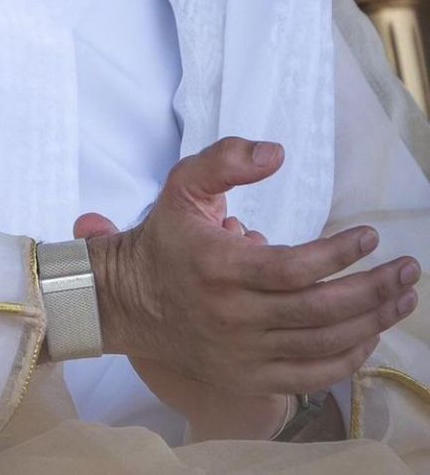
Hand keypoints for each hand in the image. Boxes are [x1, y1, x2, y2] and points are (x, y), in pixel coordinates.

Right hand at [82, 137, 420, 396]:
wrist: (129, 303)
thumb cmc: (165, 238)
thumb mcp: (184, 184)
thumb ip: (227, 158)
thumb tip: (277, 152)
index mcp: (220, 267)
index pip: (294, 268)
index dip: (338, 254)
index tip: (370, 236)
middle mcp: (234, 317)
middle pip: (319, 310)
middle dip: (373, 289)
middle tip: (408, 270)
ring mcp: (243, 354)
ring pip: (321, 345)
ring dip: (371, 322)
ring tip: (401, 298)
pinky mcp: (248, 378)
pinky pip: (309, 377)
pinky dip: (346, 361)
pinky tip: (370, 336)